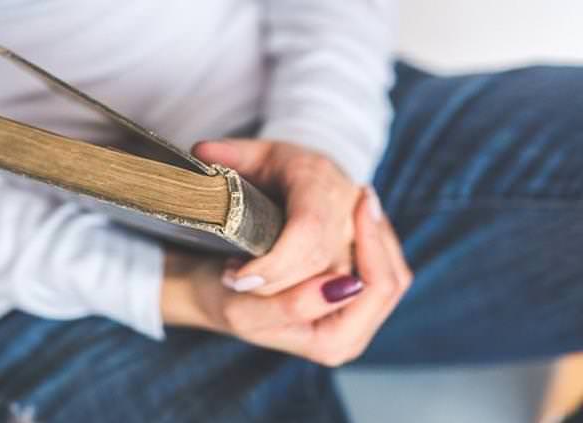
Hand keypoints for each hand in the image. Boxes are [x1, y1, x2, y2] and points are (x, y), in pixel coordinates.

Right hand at [161, 189, 412, 365]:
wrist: (216, 289)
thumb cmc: (225, 299)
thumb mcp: (245, 310)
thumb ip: (291, 305)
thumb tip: (343, 286)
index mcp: (333, 343)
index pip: (375, 289)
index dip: (369, 246)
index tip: (355, 203)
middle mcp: (351, 332)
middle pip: (389, 278)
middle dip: (373, 236)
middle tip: (360, 196)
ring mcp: (354, 310)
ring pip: (392, 266)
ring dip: (377, 232)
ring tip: (363, 198)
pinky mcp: (352, 286)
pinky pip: (382, 258)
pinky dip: (374, 233)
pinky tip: (360, 209)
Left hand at [192, 140, 358, 295]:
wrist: (318, 177)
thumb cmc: (281, 168)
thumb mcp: (253, 155)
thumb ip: (228, 154)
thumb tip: (201, 152)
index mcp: (318, 178)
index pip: (307, 229)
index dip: (275, 262)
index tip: (238, 278)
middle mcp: (346, 208)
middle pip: (319, 262)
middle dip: (274, 283)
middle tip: (233, 281)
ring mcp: (359, 235)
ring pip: (335, 283)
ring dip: (290, 295)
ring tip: (250, 284)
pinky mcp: (366, 255)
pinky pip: (348, 290)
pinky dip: (309, 300)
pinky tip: (275, 291)